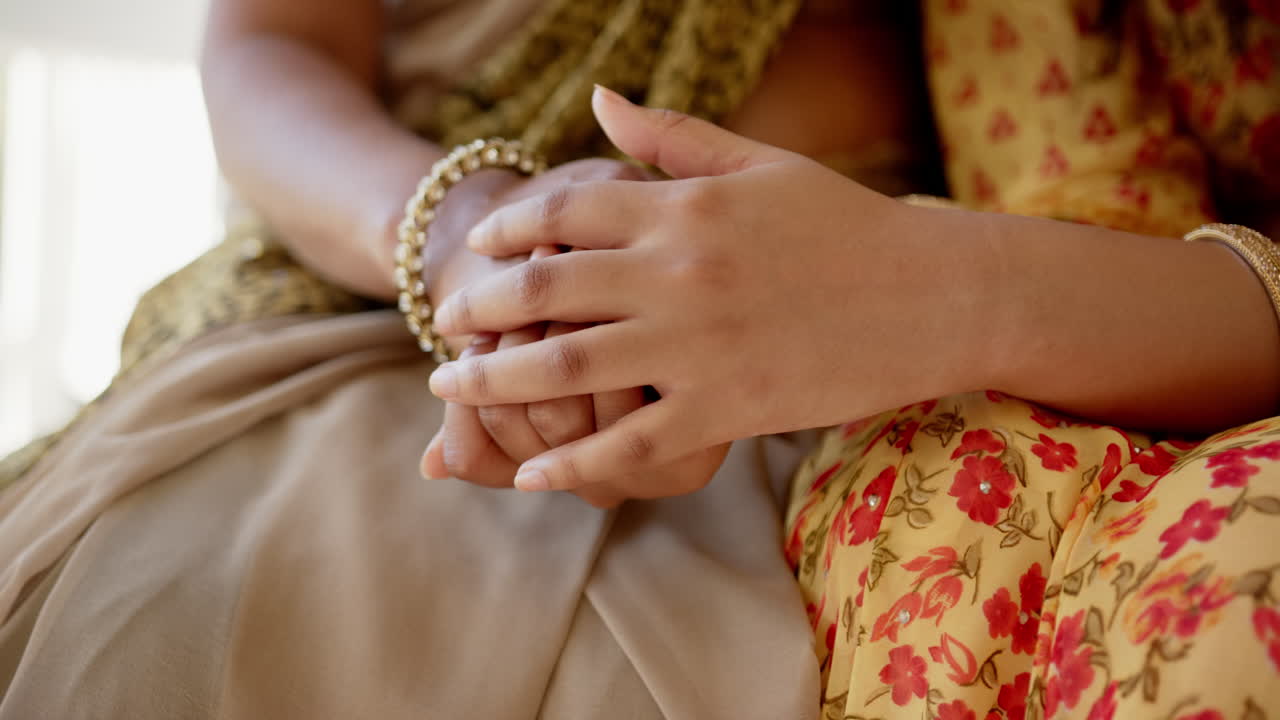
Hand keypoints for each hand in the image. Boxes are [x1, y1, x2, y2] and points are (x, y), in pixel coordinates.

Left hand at [425, 86, 985, 494]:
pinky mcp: (727, 408)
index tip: (478, 247)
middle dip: (479, 309)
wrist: (936, 295)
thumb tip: (600, 101)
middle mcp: (678, 274)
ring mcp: (698, 346)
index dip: (507, 230)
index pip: (563, 213)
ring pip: (569, 369)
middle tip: (442, 326)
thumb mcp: (761, 164)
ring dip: (496, 382)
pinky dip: (574, 460)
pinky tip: (531, 473)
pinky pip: (631, 442)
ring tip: (450, 390)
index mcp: (683, 209)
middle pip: (544, 291)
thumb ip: (673, 138)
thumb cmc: (848, 224)